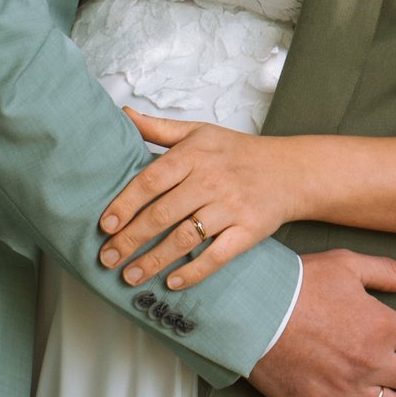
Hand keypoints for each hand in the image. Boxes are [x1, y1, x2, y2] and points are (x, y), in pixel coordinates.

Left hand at [99, 114, 301, 288]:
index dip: (125, 204)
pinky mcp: (248, 230)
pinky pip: (218, 255)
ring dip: (154, 261)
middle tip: (107, 259)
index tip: (105, 226)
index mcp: (194, 155)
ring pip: (185, 238)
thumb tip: (123, 114)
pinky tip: (172, 282)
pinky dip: (194, 271)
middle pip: (162, 214)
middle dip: (131, 240)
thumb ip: (158, 128)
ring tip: (130, 277)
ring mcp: (230, 207)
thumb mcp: (199, 132)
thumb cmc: (237, 152)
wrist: (291, 170)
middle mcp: (210, 180)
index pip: (151, 181)